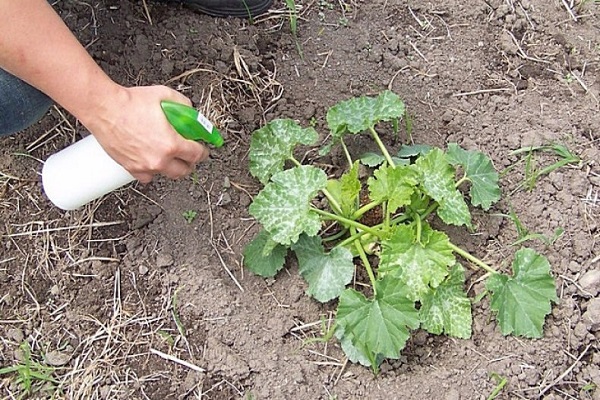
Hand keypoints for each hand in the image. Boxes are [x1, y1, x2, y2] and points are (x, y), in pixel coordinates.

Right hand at [83, 85, 209, 182]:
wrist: (104, 108)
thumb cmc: (130, 102)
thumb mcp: (164, 95)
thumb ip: (182, 105)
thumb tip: (191, 112)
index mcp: (171, 144)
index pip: (197, 155)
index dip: (203, 151)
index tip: (202, 148)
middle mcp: (160, 159)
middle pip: (184, 170)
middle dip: (190, 162)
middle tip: (189, 154)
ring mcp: (145, 166)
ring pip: (167, 174)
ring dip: (172, 167)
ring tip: (171, 157)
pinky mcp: (131, 168)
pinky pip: (147, 177)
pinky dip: (152, 171)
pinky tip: (152, 161)